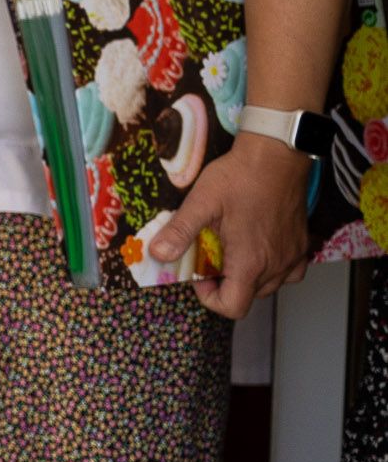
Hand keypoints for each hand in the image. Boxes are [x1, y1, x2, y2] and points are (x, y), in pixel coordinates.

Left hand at [149, 134, 311, 318]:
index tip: (198, 275)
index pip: (233, 307)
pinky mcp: (302, 243)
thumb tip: (157, 254)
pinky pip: (289, 271)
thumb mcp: (201, 203)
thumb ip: (179, 232)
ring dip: (247, 276)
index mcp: (251, 262)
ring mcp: (293, 256)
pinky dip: (271, 267)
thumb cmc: (240, 177)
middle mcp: (276, 265)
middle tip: (209, 256)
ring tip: (230, 248)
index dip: (210, 298)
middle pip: (249, 296)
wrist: (277, 154)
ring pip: (269, 284)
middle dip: (224, 283)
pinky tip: (258, 246)